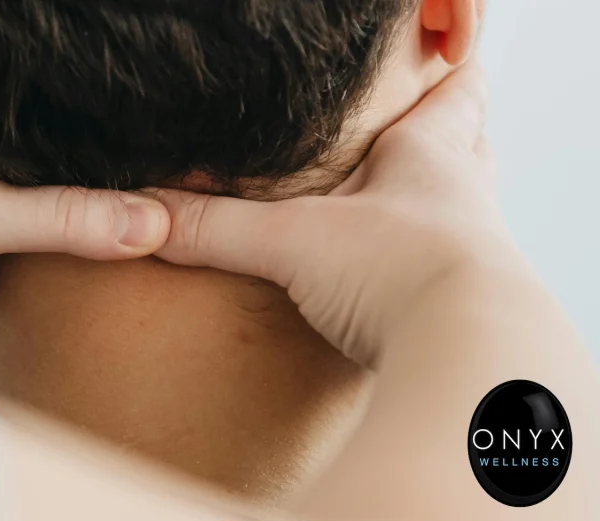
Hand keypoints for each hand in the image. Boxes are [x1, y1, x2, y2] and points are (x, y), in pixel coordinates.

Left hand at [0, 94, 169, 350]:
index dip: (120, 121)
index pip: (65, 107)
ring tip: (172, 226)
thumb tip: (153, 223)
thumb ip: (60, 217)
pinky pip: (45, 261)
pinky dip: (76, 270)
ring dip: (99, 230)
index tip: (182, 140)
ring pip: (61, 215)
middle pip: (70, 164)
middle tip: (190, 188)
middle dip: (118, 180)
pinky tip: (123, 270)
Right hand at [154, 62, 513, 363]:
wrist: (464, 358)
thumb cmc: (405, 272)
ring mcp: (466, 259)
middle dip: (444, 139)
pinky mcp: (456, 310)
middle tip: (410, 135)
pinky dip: (413, 272)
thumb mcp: (294, 240)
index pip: (457, 94)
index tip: (440, 61)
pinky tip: (380, 285)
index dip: (449, 75)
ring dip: (429, 210)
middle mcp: (460, 203)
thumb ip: (217, 226)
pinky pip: (438, 278)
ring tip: (390, 210)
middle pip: (469, 151)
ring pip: (458, 217)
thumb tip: (152, 216)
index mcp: (432, 157)